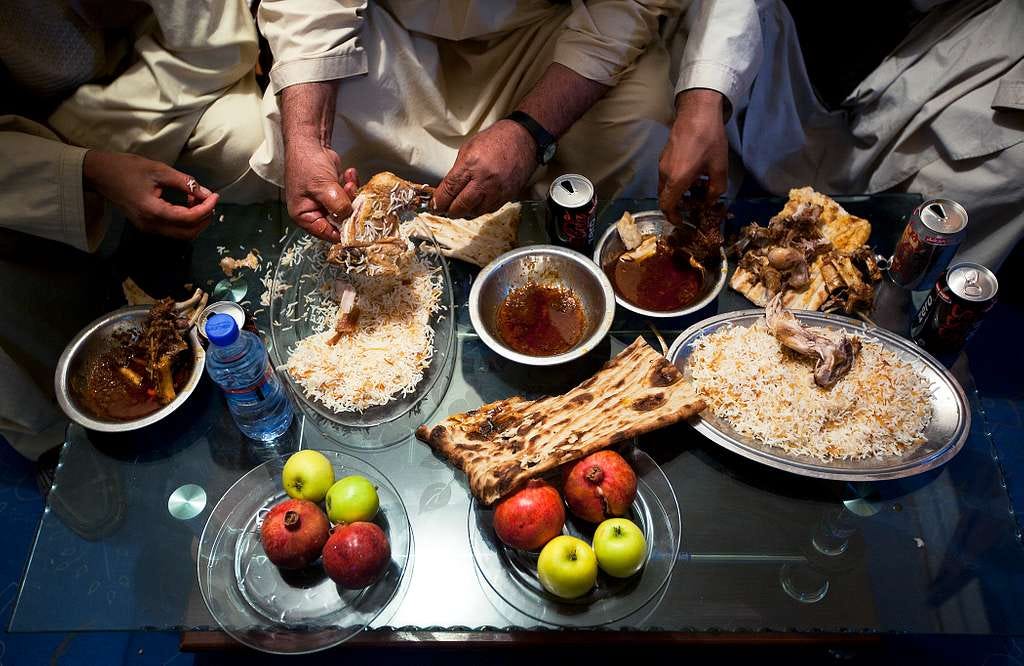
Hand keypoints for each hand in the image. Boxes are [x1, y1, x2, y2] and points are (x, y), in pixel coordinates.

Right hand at [83, 150, 218, 239]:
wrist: (100, 174)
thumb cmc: (127, 168)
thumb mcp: (159, 170)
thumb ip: (184, 183)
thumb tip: (206, 193)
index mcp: (153, 211)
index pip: (188, 218)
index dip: (205, 208)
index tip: (214, 195)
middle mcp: (151, 225)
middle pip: (188, 233)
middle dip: (204, 218)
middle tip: (210, 199)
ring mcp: (148, 228)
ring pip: (181, 234)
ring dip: (195, 220)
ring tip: (197, 199)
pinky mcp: (147, 226)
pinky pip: (173, 229)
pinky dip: (185, 220)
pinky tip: (186, 203)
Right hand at [283, 139, 358, 241]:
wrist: (310, 141)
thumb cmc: (307, 164)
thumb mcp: (322, 187)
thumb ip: (337, 205)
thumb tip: (350, 217)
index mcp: (304, 216)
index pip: (327, 233)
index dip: (343, 231)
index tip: (358, 225)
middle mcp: (314, 212)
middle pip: (339, 221)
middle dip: (349, 208)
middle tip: (352, 194)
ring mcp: (325, 202)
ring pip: (346, 208)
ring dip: (351, 195)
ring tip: (349, 181)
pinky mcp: (334, 192)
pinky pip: (348, 196)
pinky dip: (351, 186)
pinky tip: (349, 174)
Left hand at [433, 120, 535, 216]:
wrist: (523, 139)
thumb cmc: (496, 140)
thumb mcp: (469, 148)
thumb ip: (458, 170)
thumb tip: (448, 188)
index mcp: (471, 164)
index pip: (450, 189)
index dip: (439, 200)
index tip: (435, 205)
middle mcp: (484, 180)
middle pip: (461, 205)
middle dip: (450, 211)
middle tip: (445, 210)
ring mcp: (497, 190)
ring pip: (475, 212)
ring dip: (465, 212)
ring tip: (460, 208)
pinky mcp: (507, 196)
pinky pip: (489, 209)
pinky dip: (479, 209)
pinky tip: (475, 205)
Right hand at [658, 89, 728, 225]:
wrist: (698, 111)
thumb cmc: (710, 140)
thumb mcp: (720, 168)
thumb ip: (715, 190)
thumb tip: (709, 200)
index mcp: (677, 180)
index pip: (666, 206)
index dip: (672, 217)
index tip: (681, 221)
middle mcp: (665, 173)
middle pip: (665, 197)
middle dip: (677, 204)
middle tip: (693, 204)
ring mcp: (662, 163)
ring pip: (666, 185)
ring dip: (678, 191)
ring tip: (697, 187)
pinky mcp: (664, 154)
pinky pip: (667, 174)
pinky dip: (677, 180)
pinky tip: (693, 173)